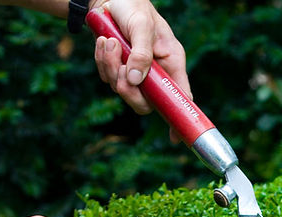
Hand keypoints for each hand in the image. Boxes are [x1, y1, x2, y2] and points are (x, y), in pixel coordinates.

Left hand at [91, 0, 189, 140]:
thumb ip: (141, 53)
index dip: (178, 119)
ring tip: (108, 42)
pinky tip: (103, 42)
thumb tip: (136, 81)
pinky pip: (108, 78)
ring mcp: (136, 73)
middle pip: (144, 103)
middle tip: (119, 66)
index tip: (176, 139)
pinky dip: (102, 62)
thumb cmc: (133, 6)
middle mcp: (156, 73)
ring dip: (110, 67)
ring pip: (122, 90)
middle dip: (127, 88)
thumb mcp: (141, 26)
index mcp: (171, 63)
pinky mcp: (118, 70)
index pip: (179, 98)